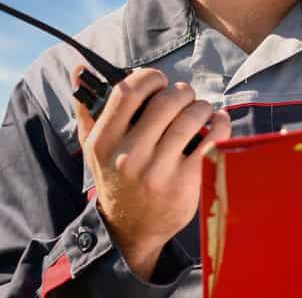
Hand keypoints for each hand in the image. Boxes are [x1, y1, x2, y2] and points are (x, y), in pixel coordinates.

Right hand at [71, 66, 230, 279]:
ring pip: (191, 117)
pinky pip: (212, 139)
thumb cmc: (115, 179)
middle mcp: (129, 156)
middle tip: (185, 97)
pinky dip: (221, 123)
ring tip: (201, 110)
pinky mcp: (185, 182)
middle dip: (181, 91)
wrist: (130, 230)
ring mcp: (158, 170)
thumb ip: (87, 109)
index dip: (149, 77)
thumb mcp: (93, 149)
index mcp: (104, 142)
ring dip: (202, 106)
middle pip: (166, 101)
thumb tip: (81, 72)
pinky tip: (218, 122)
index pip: (127, 91)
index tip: (159, 81)